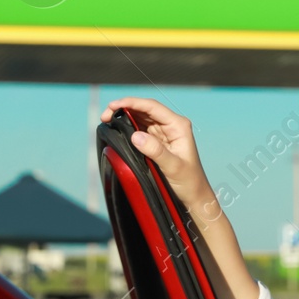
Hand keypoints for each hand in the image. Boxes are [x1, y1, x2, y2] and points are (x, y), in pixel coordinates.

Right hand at [99, 96, 213, 212]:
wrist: (194, 195)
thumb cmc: (188, 181)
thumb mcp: (173, 167)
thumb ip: (155, 151)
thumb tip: (135, 135)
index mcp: (178, 125)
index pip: (152, 107)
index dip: (132, 103)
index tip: (114, 105)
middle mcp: (171, 125)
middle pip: (144, 109)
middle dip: (124, 108)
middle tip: (105, 115)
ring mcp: (164, 132)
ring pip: (140, 117)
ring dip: (124, 116)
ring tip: (107, 120)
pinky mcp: (157, 141)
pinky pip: (140, 129)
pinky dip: (127, 127)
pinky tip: (117, 128)